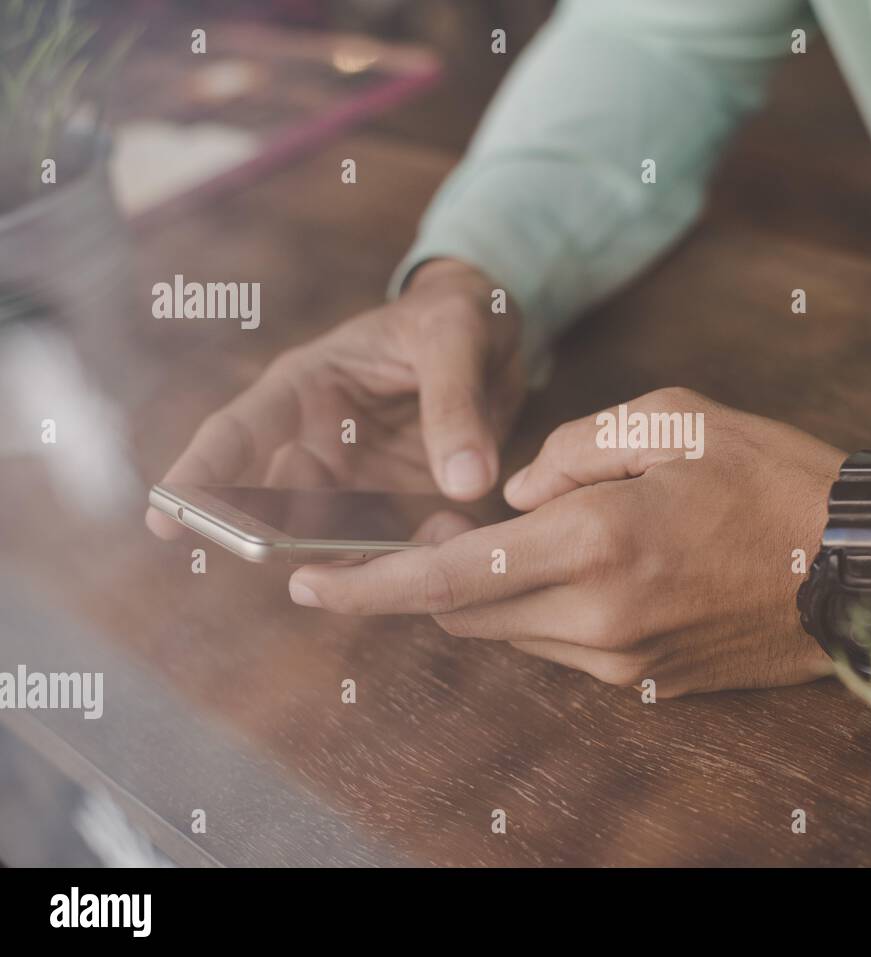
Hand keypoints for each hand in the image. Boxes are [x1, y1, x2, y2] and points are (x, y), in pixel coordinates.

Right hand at [146, 260, 524, 537]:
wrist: (498, 337)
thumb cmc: (458, 318)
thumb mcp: (457, 337)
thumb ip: (455, 404)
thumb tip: (464, 485)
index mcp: (306, 388)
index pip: (238, 433)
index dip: (199, 476)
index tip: (164, 521)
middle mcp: (319, 443)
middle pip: (273, 507)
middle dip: (272, 542)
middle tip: (286, 566)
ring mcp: (358, 483)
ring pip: (331, 541)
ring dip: (355, 561)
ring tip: (393, 559)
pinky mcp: (403, 508)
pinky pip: (397, 548)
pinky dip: (419, 557)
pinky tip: (452, 537)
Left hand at [286, 388, 845, 696]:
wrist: (859, 566)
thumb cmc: (773, 475)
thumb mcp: (672, 417)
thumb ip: (570, 445)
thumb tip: (514, 488)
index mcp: (596, 542)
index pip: (450, 575)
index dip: (367, 584)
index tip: (303, 583)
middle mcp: (598, 619)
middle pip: (469, 611)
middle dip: (436, 574)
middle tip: (450, 522)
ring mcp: (623, 661)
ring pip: (514, 632)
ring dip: (498, 589)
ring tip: (543, 533)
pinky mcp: (648, 681)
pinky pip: (563, 647)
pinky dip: (547, 608)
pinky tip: (596, 566)